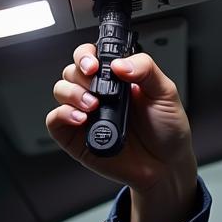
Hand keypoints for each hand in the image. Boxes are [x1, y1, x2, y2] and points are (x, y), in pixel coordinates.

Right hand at [47, 44, 198, 221]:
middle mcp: (98, 94)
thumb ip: (146, 70)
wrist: (165, 166)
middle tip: (96, 84)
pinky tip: (81, 119)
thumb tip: (120, 63)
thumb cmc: (167, 130)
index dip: (86, 55)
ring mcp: (86, 115)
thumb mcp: (166, 93)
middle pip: (72, 70)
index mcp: (117, 79)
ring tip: (93, 105)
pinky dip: (62, 115)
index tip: (95, 64)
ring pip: (61, 91)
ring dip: (72, 93)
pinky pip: (54, 121)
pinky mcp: (76, 137)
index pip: (90, 56)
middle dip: (80, 74)